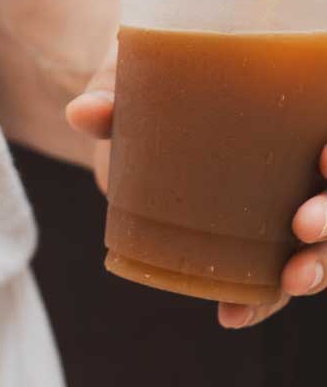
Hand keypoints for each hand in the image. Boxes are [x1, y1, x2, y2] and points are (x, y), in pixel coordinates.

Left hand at [67, 40, 326, 329]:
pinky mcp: (252, 237)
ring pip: (320, 241)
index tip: (325, 155)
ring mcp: (285, 198)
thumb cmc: (158, 73)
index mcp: (301, 98)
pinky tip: (235, 314)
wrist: (135, 105)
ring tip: (291, 281)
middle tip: (304, 224)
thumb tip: (84, 112)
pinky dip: (261, 299)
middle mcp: (306, 154)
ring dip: (317, 266)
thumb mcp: (139, 71)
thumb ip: (116, 88)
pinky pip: (270, 273)